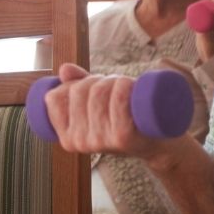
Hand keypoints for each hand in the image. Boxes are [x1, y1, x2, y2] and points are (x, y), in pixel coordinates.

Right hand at [43, 63, 179, 159]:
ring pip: (97, 93)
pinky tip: (130, 85)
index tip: (89, 86)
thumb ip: (76, 87)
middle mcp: (80, 142)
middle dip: (96, 79)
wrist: (160, 144)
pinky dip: (123, 87)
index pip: (53, 99)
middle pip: (77, 92)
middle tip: (113, 84)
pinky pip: (116, 101)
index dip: (70, 84)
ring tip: (125, 86)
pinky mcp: (123, 137)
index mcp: (67, 138)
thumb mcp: (95, 107)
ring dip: (113, 80)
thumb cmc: (124, 121)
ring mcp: (101, 141)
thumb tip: (64, 69)